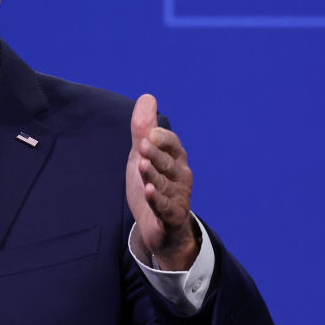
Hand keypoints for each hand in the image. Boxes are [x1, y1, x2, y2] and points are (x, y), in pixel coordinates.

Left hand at [125, 94, 197, 270]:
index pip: (173, 145)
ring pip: (166, 185)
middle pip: (169, 164)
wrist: (158, 228)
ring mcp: (178, 197)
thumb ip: (143, 128)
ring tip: (143, 166)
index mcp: (176, 159)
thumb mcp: (143, 155)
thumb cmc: (153, 185)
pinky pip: (165, 207)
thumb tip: (147, 96)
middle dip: (156, 155)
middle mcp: (181, 177)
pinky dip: (158, 200)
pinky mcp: (171, 217)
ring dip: (154, 175)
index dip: (162, 139)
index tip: (148, 134)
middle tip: (142, 147)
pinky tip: (149, 191)